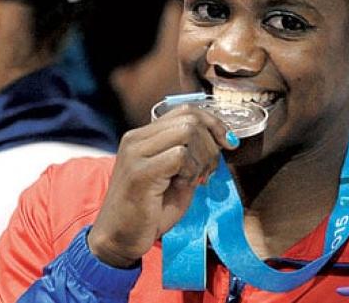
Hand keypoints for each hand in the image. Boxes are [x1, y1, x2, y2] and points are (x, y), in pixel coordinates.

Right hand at [88, 106, 235, 267]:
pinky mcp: (140, 172)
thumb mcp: (175, 176)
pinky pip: (180, 155)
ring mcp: (135, 153)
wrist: (119, 239)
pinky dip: (191, 171)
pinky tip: (184, 186)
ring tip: (195, 179)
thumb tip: (220, 139)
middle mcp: (136, 138)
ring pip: (187, 132)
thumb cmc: (149, 212)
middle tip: (208, 172)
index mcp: (143, 136)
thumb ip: (191, 154)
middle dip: (211, 144)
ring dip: (202, 157)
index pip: (186, 111)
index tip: (229, 143)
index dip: (213, 123)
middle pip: (190, 119)